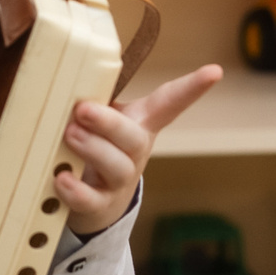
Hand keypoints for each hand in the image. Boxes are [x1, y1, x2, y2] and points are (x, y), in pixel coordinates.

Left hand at [56, 64, 221, 238]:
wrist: (93, 205)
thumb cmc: (94, 148)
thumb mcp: (98, 122)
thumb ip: (91, 99)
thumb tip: (64, 68)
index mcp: (138, 125)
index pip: (169, 104)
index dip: (191, 89)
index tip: (214, 72)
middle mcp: (133, 153)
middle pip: (134, 138)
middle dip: (110, 123)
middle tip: (83, 109)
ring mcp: (119, 182)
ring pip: (117, 167)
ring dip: (92, 149)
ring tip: (69, 134)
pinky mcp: (99, 206)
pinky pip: (90, 199)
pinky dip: (74, 189)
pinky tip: (61, 177)